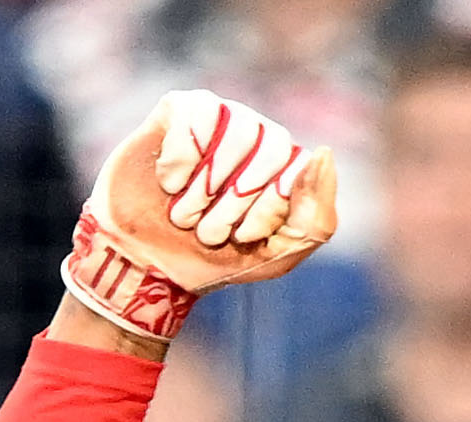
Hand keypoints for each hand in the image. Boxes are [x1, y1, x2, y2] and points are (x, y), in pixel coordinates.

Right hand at [72, 90, 341, 344]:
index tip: (242, 237)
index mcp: (284, 164)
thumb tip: (322, 152)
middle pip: (271, 145)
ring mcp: (220, 117)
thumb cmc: (215, 258)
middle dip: (237, 201)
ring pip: (236, 130)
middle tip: (208, 233)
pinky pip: (196, 115)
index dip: (268, 206)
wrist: (148, 264)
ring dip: (207, 187)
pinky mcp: (179, 109)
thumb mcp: (278, 256)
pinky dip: (182, 159)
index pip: (297, 166)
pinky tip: (169, 183)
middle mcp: (257, 132)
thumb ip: (316, 218)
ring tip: (184, 216)